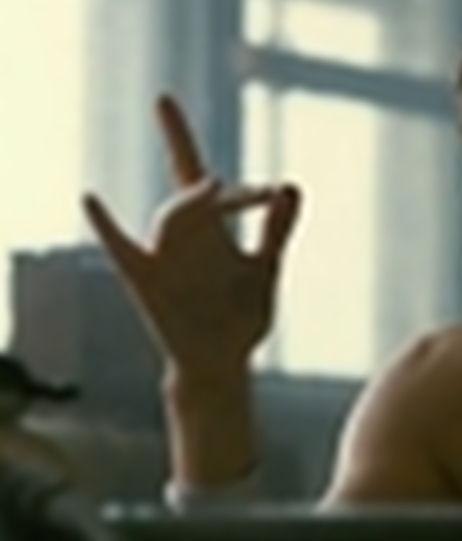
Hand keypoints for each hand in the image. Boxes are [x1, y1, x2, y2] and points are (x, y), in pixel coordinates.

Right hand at [83, 96, 300, 376]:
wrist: (220, 364)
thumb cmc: (240, 316)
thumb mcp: (263, 269)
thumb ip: (275, 230)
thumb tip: (291, 184)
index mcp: (213, 231)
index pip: (217, 192)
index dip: (243, 192)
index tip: (271, 194)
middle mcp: (186, 237)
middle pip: (189, 195)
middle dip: (203, 177)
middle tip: (227, 183)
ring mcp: (164, 259)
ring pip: (171, 219)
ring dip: (191, 203)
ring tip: (213, 186)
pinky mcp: (146, 283)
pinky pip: (120, 250)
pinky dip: (105, 226)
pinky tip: (90, 199)